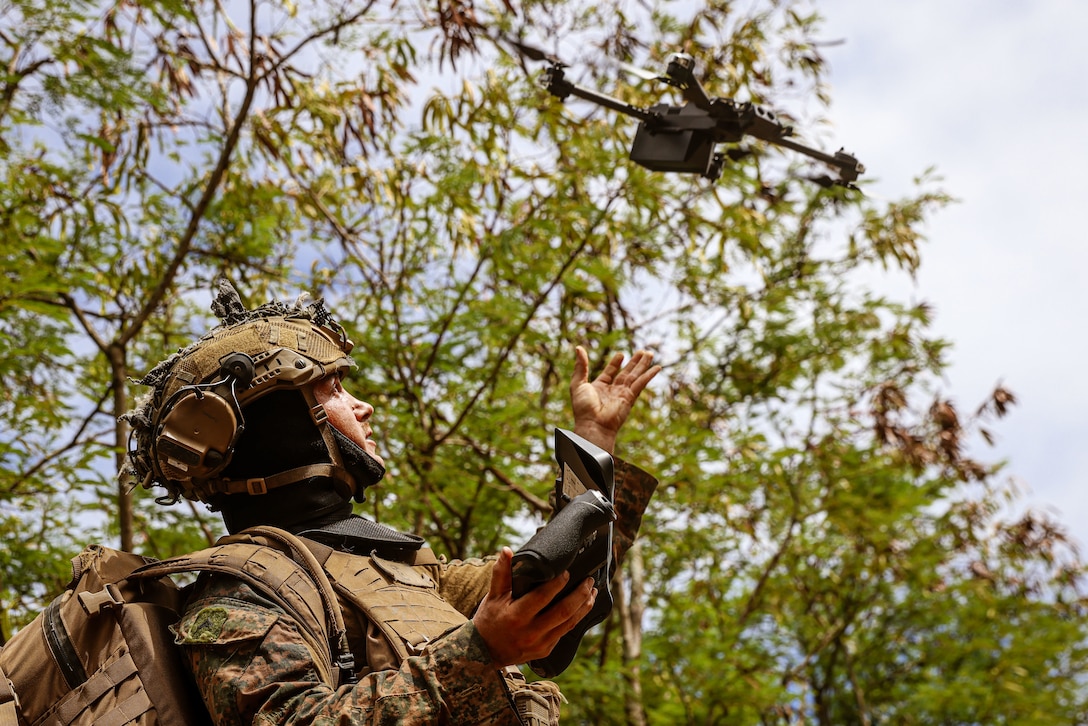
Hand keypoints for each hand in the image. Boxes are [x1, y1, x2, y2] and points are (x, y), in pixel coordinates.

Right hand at [472, 547, 596, 666]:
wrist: (485, 652)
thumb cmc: (489, 619)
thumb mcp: (493, 596)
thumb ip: (501, 573)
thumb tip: (506, 550)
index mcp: (516, 616)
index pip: (542, 597)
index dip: (557, 584)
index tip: (568, 572)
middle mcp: (530, 632)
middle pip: (562, 612)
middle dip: (579, 595)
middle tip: (589, 580)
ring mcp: (540, 644)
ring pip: (569, 624)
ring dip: (584, 607)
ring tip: (592, 591)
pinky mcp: (546, 650)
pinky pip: (566, 633)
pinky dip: (577, 618)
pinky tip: (584, 607)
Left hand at [570, 346, 660, 452]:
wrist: (593, 425)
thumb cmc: (583, 408)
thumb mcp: (578, 383)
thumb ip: (580, 366)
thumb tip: (578, 348)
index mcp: (600, 387)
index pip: (610, 372)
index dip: (615, 363)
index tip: (621, 355)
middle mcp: (613, 390)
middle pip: (626, 373)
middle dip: (634, 362)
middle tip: (643, 351)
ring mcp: (622, 394)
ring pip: (635, 376)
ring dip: (643, 365)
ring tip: (650, 354)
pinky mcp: (630, 398)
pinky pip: (641, 384)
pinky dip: (649, 375)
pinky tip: (657, 368)